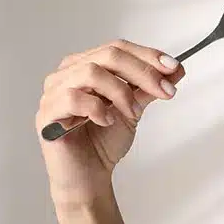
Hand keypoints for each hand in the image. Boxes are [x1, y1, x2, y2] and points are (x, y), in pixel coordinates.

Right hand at [36, 40, 184, 207]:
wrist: (89, 175)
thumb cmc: (103, 141)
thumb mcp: (134, 108)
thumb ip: (149, 88)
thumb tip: (175, 69)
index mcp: (86, 66)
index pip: (117, 48)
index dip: (147, 55)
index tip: (173, 68)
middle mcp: (68, 74)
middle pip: (107, 55)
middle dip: (143, 72)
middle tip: (164, 90)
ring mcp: (54, 92)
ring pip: (90, 72)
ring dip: (120, 92)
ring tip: (132, 112)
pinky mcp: (47, 114)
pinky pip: (73, 98)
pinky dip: (97, 108)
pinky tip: (107, 121)